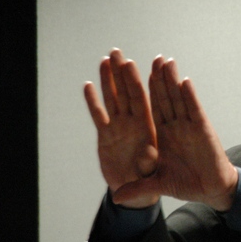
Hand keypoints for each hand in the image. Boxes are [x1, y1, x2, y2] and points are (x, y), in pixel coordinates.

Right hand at [84, 49, 158, 201]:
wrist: (138, 190)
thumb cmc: (150, 181)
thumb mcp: (152, 175)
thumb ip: (148, 164)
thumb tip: (148, 154)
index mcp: (148, 128)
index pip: (143, 99)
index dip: (139, 81)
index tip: (137, 63)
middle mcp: (133, 124)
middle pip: (127, 93)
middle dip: (122, 72)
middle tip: (117, 51)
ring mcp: (119, 128)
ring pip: (113, 99)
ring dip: (108, 80)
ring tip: (105, 60)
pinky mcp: (106, 137)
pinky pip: (99, 115)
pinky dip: (93, 102)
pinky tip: (88, 86)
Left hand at [85, 50, 237, 210]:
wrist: (211, 189)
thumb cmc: (187, 184)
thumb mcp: (158, 183)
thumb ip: (139, 186)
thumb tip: (117, 197)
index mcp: (162, 135)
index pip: (150, 108)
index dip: (141, 92)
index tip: (131, 76)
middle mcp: (175, 126)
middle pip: (163, 97)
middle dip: (156, 78)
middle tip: (148, 57)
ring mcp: (189, 126)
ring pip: (178, 98)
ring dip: (171, 80)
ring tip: (165, 61)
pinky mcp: (202, 130)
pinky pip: (194, 110)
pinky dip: (189, 96)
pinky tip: (184, 81)